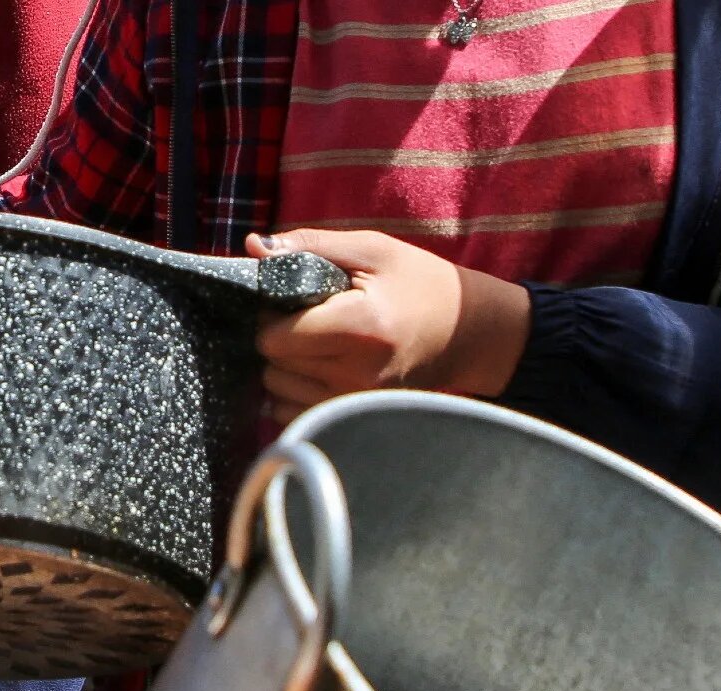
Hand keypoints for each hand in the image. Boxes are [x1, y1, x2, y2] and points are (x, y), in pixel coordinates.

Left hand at [245, 230, 530, 423]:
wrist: (469, 334)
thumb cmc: (421, 284)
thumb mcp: (373, 250)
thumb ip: (311, 245)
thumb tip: (252, 246)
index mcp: (361, 325)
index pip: (276, 336)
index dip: (271, 313)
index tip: (290, 299)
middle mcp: (357, 372)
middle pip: (273, 363)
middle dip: (276, 336)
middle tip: (303, 317)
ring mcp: (357, 400)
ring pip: (278, 391)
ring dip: (283, 365)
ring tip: (313, 342)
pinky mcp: (357, 415)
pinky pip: (294, 413)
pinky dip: (293, 391)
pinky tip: (317, 369)